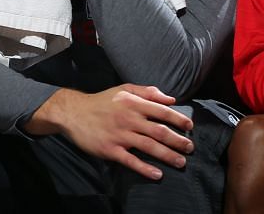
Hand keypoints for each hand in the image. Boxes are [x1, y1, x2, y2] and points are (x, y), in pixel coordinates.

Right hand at [25, 85, 193, 179]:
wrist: (73, 113)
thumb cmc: (101, 101)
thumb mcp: (123, 90)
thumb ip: (147, 92)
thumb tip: (171, 99)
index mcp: (133, 103)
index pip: (161, 111)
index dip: (178, 119)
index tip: (190, 126)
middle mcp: (128, 119)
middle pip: (159, 131)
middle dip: (178, 140)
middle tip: (190, 148)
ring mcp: (119, 135)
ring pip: (148, 146)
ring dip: (167, 155)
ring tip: (181, 162)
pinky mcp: (110, 149)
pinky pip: (130, 160)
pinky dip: (144, 168)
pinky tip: (157, 174)